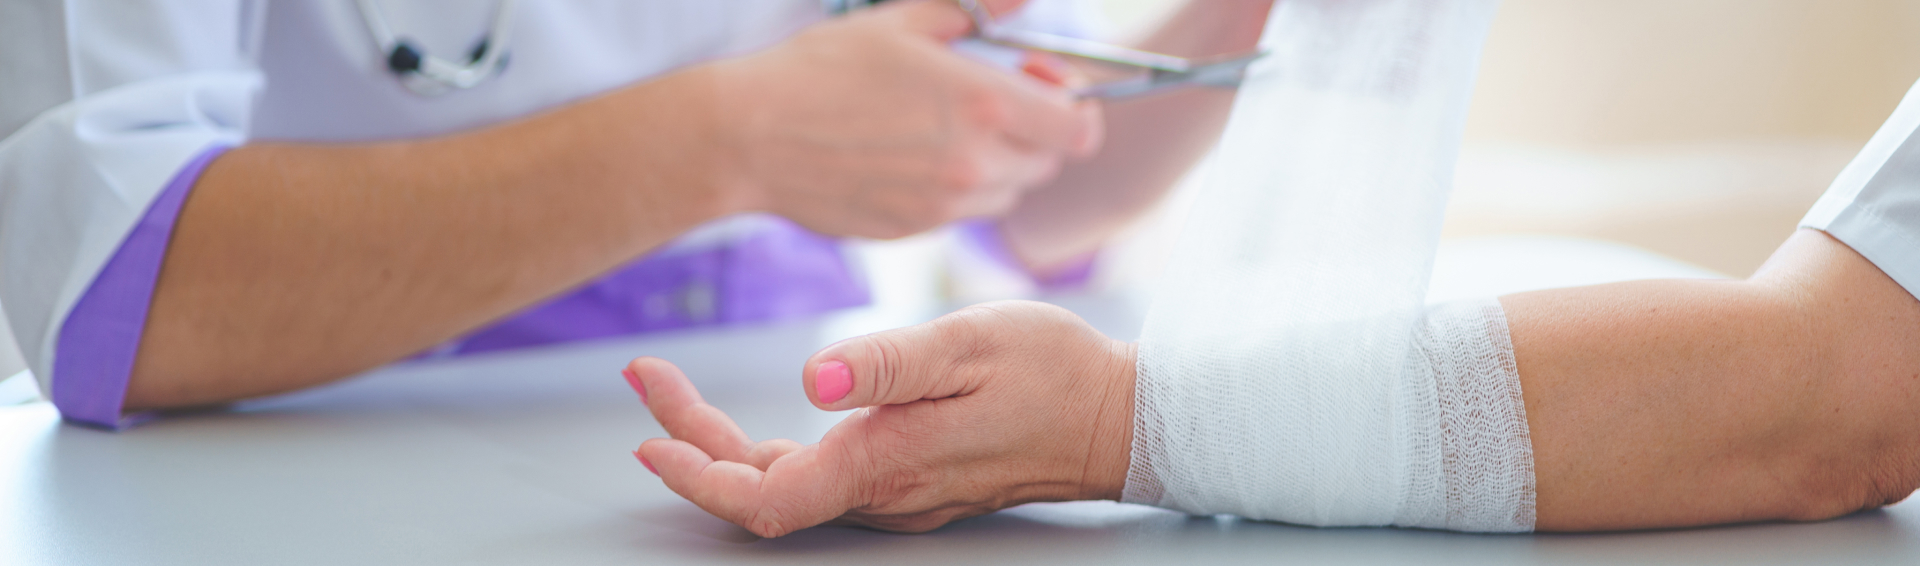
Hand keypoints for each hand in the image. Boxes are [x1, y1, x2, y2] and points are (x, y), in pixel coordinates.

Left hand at [626, 301, 1135, 536]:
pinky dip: (766, 449)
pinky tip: (752, 419)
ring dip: (721, 443)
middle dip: (691, 438)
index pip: (765, 498)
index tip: (650, 438)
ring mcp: (895, 492)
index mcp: (886, 462)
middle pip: (760, 488)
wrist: (1120, 418)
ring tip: (674, 390)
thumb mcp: (971, 343)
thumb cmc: (1054, 373)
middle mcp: (882, 493)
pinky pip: (818, 476)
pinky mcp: (908, 479)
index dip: (697, 476)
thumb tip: (812, 375)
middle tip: (647, 376)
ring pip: (786, 482)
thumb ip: (889, 362)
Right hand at [707, 0, 1104, 238]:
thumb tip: (1023, 0)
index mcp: (987, 105)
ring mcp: (945, 205)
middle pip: (1046, 163)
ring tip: (941, 130)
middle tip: (989, 102)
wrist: (750, 136)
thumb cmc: (820, 70)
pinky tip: (907, 157)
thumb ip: (978, 9)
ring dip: (994, 164)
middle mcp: (976, 163)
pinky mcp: (914, 230)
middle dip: (1032, 133)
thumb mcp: (902, 22)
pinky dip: (953, 188)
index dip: (1073, 106)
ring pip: (1005, 192)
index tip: (1044, 87)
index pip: (1078, 128)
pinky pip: (959, 213)